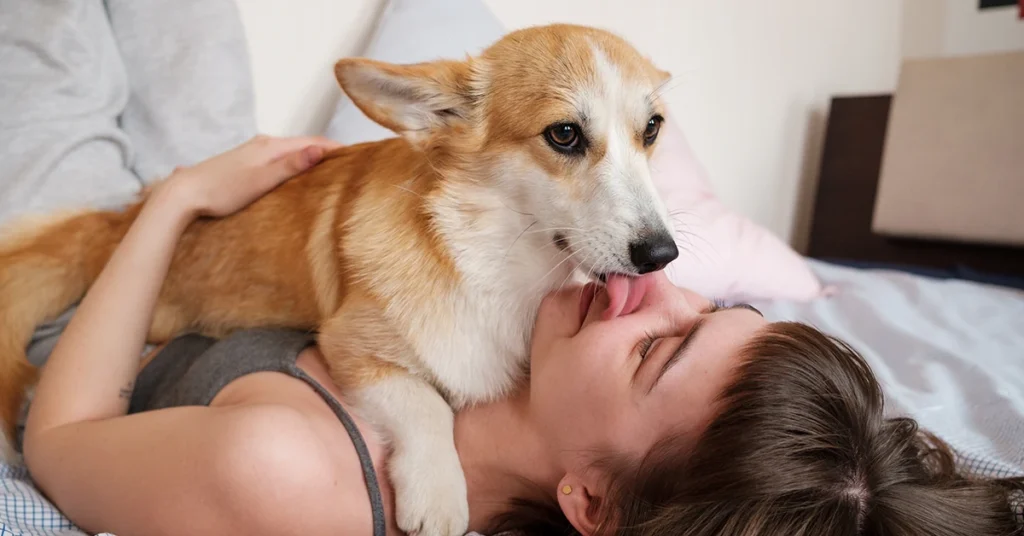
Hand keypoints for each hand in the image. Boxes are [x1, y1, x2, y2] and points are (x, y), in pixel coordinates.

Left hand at [159, 135, 341, 217]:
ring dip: (309, 157)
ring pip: (289, 152)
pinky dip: (294, 164)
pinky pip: (278, 159)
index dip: (334, 149)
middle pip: (302, 144)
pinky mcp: (244, 164)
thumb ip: (291, 165)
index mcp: (269, 146)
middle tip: (348, 164)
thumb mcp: (261, 180)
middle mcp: (262, 144)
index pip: (311, 142)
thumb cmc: (221, 191)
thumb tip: (319, 149)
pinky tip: (296, 175)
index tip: (357, 156)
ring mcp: (251, 153)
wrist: (184, 194)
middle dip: (324, 152)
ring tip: (328, 169)